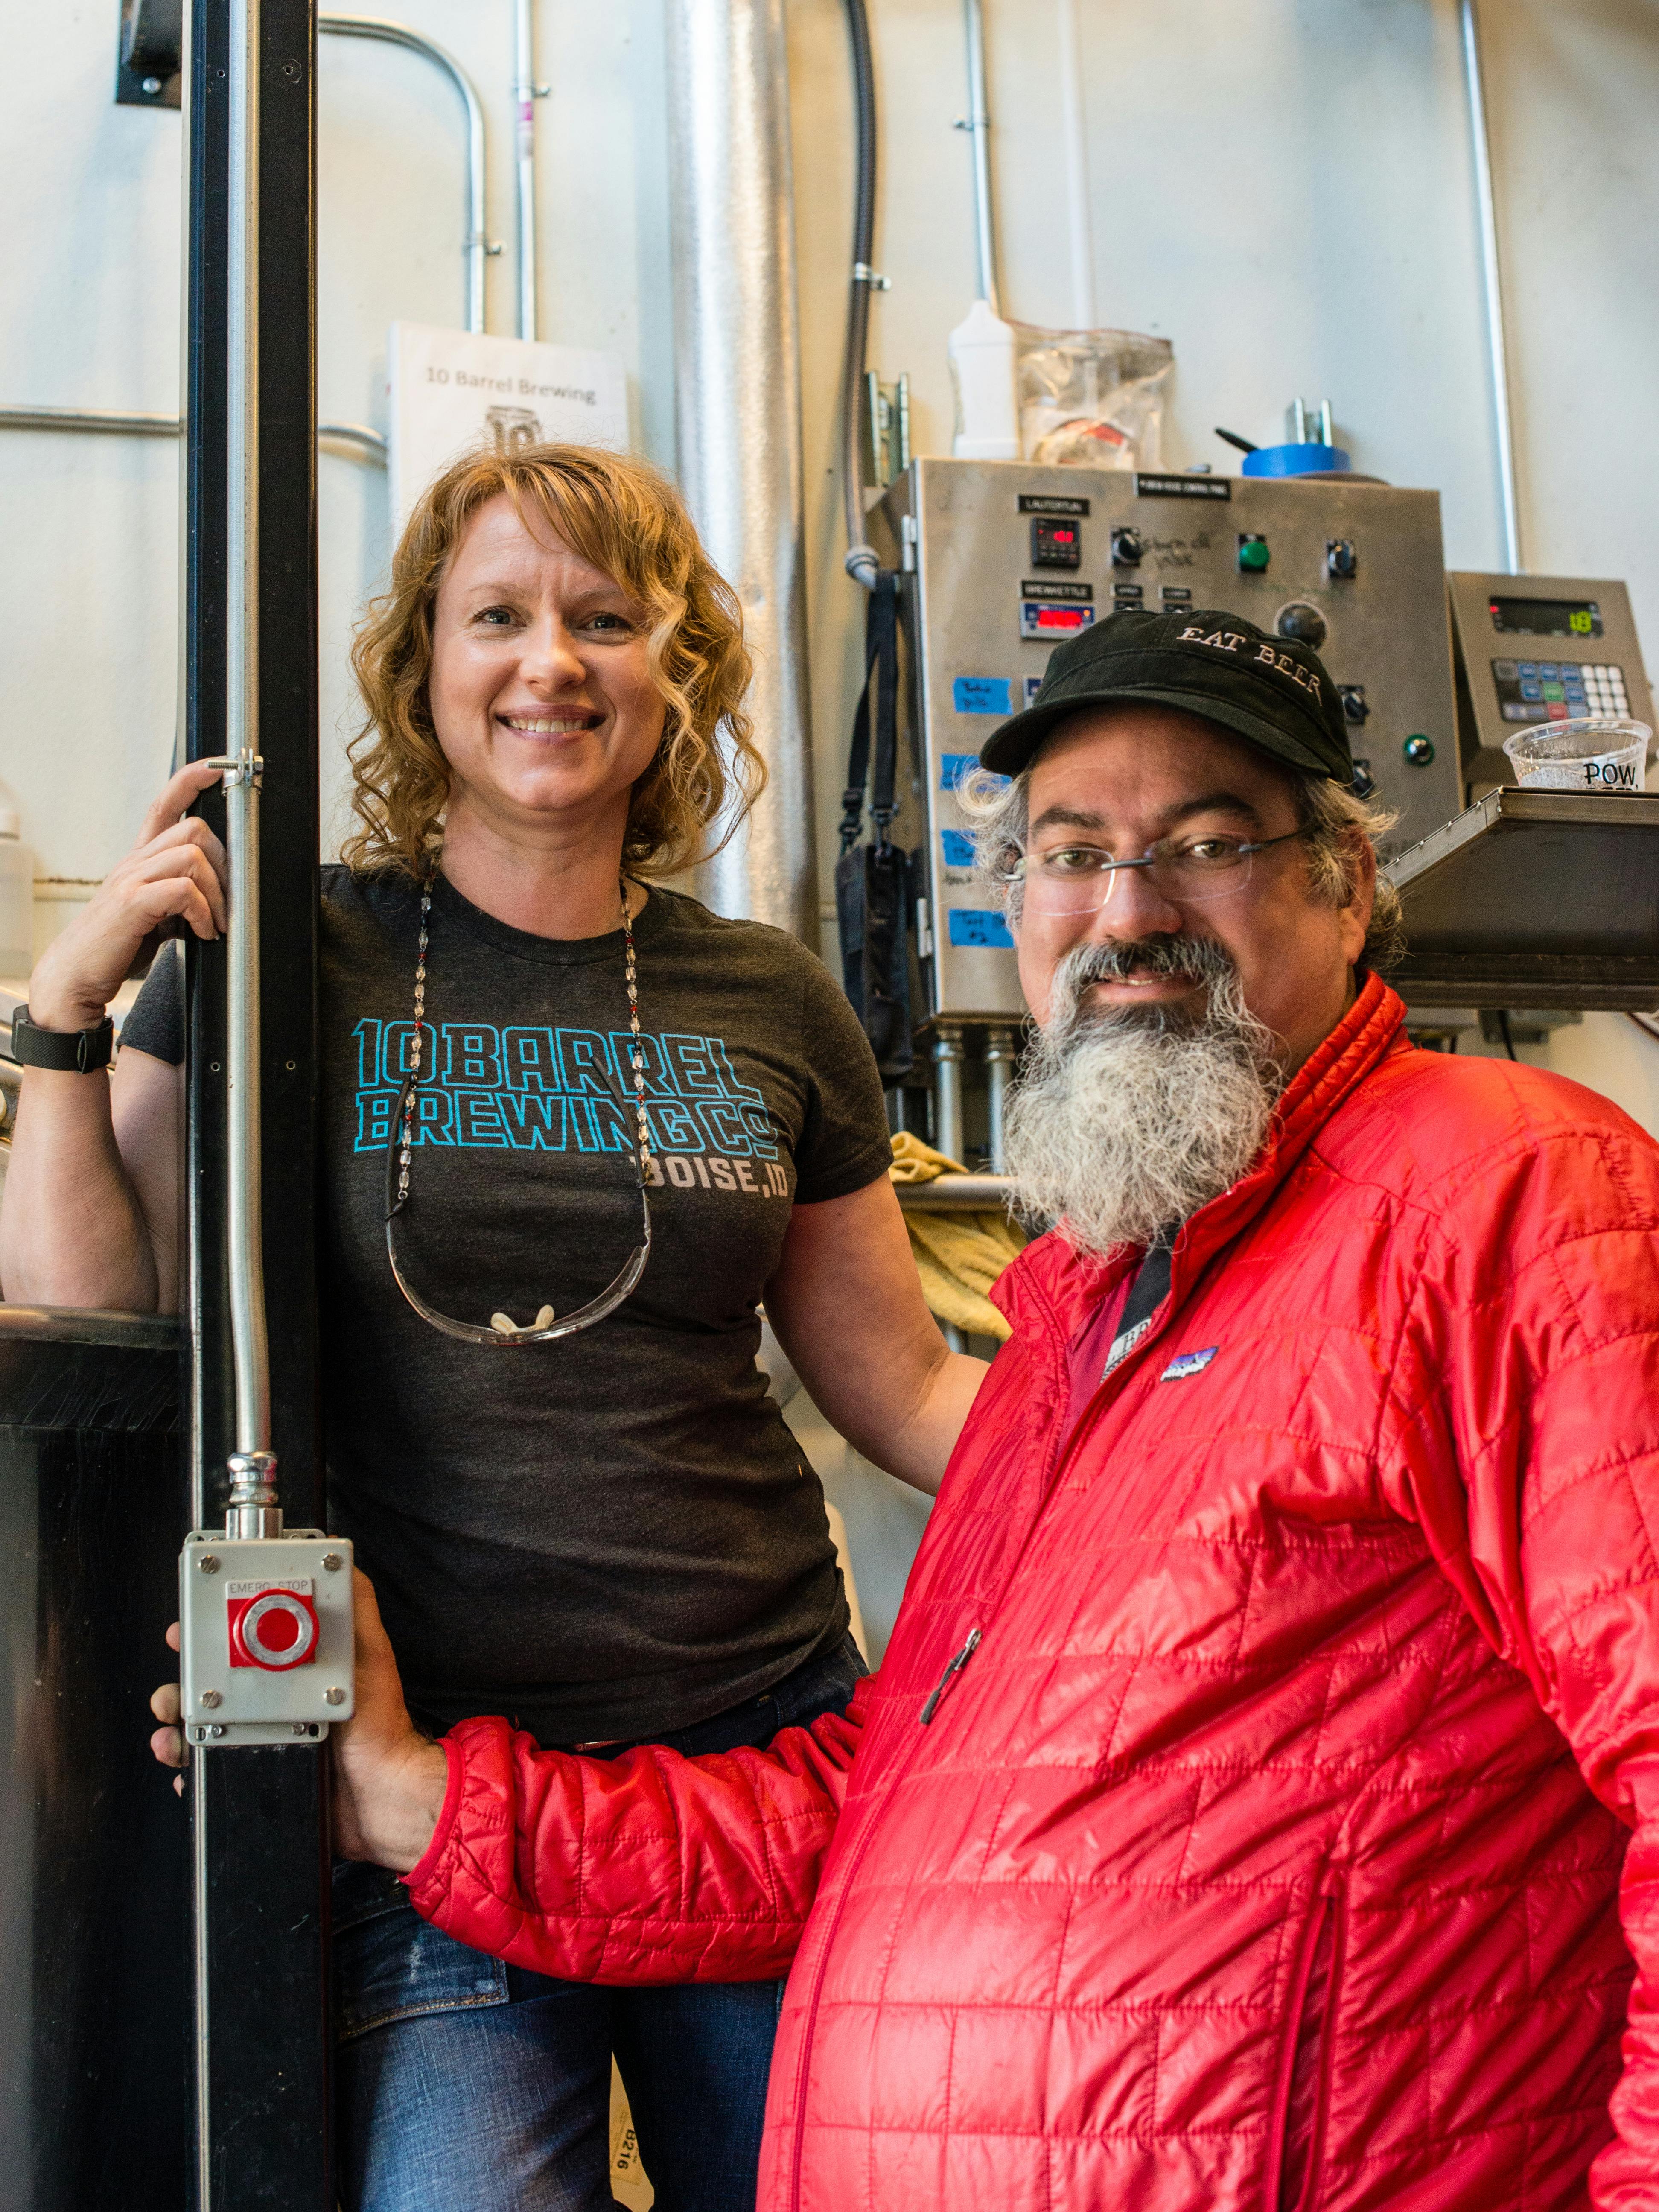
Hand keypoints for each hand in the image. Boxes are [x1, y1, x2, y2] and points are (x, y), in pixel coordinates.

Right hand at [28, 760, 228, 1031]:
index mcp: (140, 860)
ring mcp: (130, 879)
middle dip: (226, 863)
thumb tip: (219, 899)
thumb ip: (180, 899)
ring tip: (217, 923)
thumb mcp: (155, 915)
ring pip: (192, 855)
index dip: (191, 780)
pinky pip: (183, 890)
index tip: (218, 766)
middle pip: (194, 828)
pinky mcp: (131, 903)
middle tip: (229, 901)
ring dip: (218, 893)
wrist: (77, 975)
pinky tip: (204, 933)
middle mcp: (134, 862)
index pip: (164, 805)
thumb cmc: (116, 947)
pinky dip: (204, 912)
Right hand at [147, 1574, 447, 1870]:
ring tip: (171, 1729)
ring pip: (200, 1722)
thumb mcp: (369, 1651)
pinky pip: (209, 1765)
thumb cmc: (380, 1725)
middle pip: (208, 1682)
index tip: (183, 1632)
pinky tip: (183, 1760)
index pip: (239, 1641)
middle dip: (179, 1681)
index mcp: (292, 1666)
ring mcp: (262, 1736)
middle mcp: (272, 1698)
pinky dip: (187, 1762)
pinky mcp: (258, 1769)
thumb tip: (337, 1558)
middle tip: (172, 1690)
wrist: (380, 1795)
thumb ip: (353, 1604)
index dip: (206, 1634)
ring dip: (175, 1722)